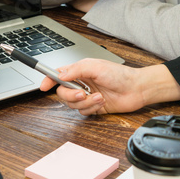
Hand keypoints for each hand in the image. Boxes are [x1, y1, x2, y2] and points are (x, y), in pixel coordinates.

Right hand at [39, 60, 179, 115]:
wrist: (136, 89)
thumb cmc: (120, 75)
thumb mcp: (96, 66)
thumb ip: (76, 70)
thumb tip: (60, 75)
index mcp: (79, 71)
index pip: (58, 75)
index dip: (48, 80)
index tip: (43, 86)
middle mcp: (81, 83)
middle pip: (62, 93)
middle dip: (70, 96)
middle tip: (82, 93)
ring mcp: (86, 96)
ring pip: (72, 105)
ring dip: (85, 102)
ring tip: (99, 96)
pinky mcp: (93, 107)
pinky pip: (83, 112)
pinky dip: (91, 108)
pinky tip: (102, 102)